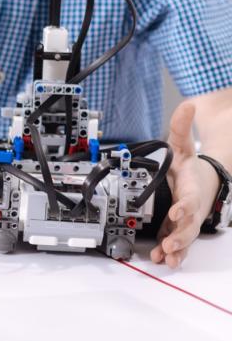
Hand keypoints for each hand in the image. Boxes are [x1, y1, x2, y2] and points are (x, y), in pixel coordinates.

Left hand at [150, 102, 219, 268]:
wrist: (203, 179)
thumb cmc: (192, 166)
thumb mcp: (183, 144)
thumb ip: (181, 126)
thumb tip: (188, 104)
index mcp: (192, 190)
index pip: (190, 200)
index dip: (184, 207)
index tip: (177, 212)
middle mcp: (191, 208)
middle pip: (189, 226)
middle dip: (180, 237)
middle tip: (170, 245)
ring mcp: (187, 221)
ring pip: (184, 239)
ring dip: (176, 250)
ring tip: (166, 259)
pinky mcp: (180, 228)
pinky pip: (178, 243)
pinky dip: (172, 253)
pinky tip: (162, 260)